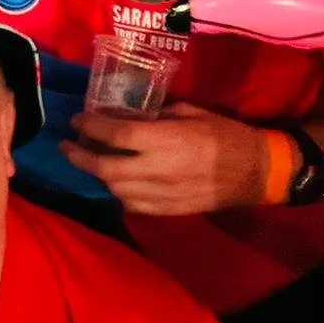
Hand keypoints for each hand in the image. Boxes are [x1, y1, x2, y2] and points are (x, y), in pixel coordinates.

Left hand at [59, 103, 268, 215]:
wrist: (257, 172)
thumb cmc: (226, 134)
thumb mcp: (191, 112)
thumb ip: (158, 116)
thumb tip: (130, 115)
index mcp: (165, 140)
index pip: (115, 134)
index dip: (90, 127)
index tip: (76, 120)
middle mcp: (158, 169)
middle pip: (105, 168)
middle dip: (79, 157)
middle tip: (66, 145)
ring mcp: (162, 194)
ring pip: (115, 189)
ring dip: (98, 175)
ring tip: (91, 161)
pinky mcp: (169, 210)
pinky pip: (133, 205)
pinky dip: (119, 192)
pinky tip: (116, 181)